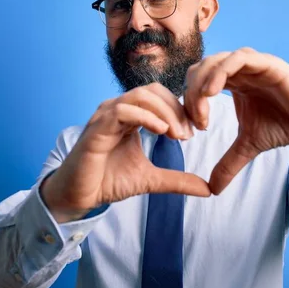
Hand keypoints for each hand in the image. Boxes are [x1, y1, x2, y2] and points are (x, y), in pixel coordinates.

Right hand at [41, 83, 209, 221]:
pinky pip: (122, 110)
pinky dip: (145, 116)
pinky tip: (161, 131)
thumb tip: (208, 190)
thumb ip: (178, 180)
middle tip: (190, 133)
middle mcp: (118, 110)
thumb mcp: (152, 180)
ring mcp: (106, 116)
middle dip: (176, 109)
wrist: (80, 196)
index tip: (197, 131)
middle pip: (153, 91)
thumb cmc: (109, 181)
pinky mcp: (97, 128)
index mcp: (131, 115)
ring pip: (140, 96)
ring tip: (178, 134)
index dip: (181, 109)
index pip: (160, 97)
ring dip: (165, 112)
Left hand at [183, 47, 288, 194]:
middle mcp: (239, 69)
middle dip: (191, 94)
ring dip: (202, 84)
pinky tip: (212, 93)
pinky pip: (237, 59)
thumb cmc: (284, 125)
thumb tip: (212, 190)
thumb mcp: (249, 145)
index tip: (195, 128)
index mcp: (232, 82)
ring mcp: (252, 63)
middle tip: (197, 122)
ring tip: (202, 111)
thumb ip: (228, 163)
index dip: (189, 102)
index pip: (198, 82)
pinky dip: (220, 72)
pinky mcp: (267, 63)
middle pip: (201, 69)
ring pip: (215, 61)